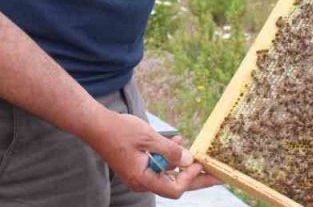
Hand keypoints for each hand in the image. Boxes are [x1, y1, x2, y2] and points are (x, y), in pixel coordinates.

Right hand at [87, 111, 220, 198]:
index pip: (174, 188)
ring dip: (181, 163)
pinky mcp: (138, 166)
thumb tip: (189, 160)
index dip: (189, 177)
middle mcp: (142, 181)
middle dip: (195, 178)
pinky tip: (177, 141)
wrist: (96, 125)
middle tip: (216, 175)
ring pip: (167, 174)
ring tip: (196, 151)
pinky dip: (169, 156)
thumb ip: (170, 151)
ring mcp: (139, 175)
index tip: (198, 162)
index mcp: (143, 179)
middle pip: (174, 184)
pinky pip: (158, 165)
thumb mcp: (149, 138)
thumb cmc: (119, 131)